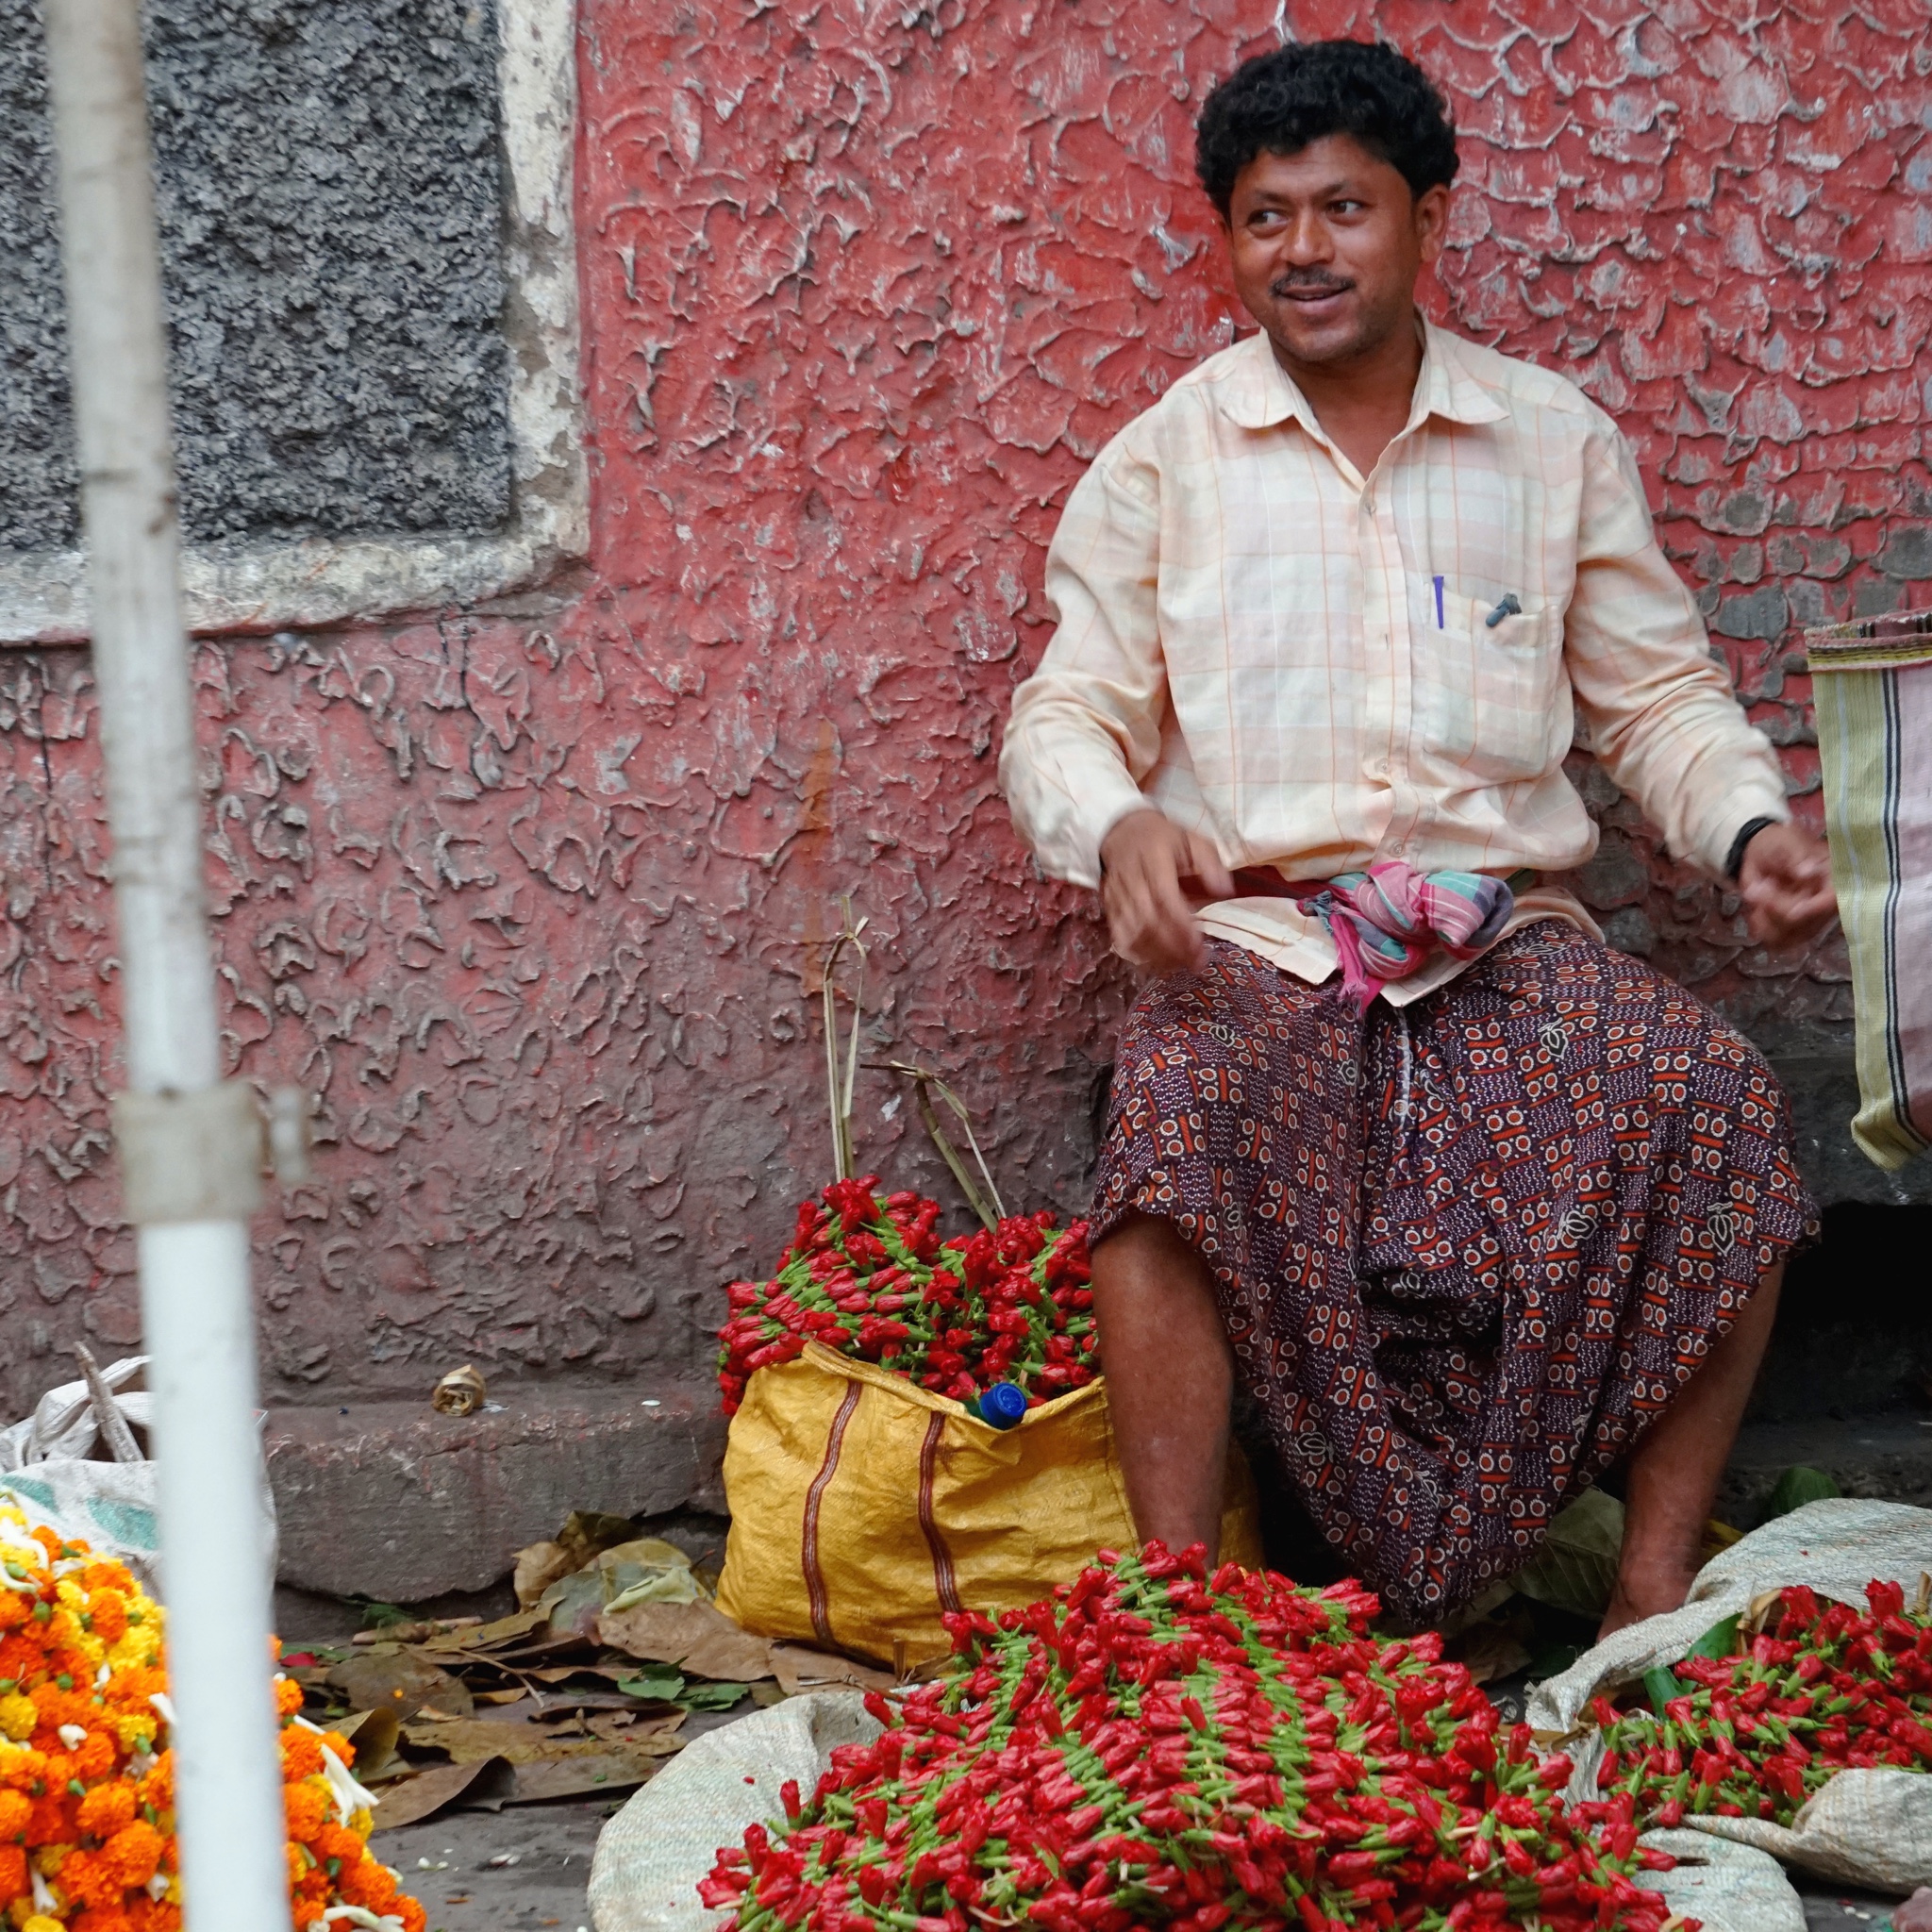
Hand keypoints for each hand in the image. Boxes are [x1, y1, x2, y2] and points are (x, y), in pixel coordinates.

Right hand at [1098, 809, 1233, 973]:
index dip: (1180, 925)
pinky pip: (1119, 934)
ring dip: (1157, 953)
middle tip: (1196, 962)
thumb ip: (1209, 862)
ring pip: (1133, 932)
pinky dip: (1136, 952)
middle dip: (1172, 946)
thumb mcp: (1190, 838)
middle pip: (1148, 921)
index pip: (1165, 898)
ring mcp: (1117, 896)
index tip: (1199, 944)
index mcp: (1154, 860)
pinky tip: (1154, 962)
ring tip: (1180, 965)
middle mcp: (1132, 880)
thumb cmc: (1159, 837)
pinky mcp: (1109, 906)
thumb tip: (1225, 890)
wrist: (1117, 828)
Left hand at [1737, 820, 1835, 949]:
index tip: (1792, 910)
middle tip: (1755, 887)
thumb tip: (1808, 871)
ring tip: (1757, 893)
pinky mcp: (1794, 931)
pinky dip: (1761, 928)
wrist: (1759, 855)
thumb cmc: (1778, 845)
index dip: (1812, 910)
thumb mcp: (1786, 843)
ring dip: (1765, 918)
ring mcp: (1811, 920)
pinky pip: (1777, 942)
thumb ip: (1797, 856)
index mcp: (1834, 879)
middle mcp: (1826, 904)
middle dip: (1775, 907)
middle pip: (1805, 922)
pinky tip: (1757, 909)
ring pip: (1789, 937)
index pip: (1833, 902)